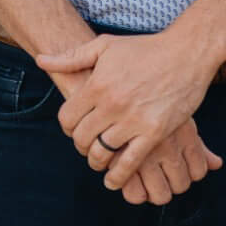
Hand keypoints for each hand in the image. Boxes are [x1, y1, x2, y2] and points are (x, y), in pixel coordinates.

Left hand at [39, 31, 223, 196]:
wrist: (185, 53)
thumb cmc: (144, 48)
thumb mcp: (103, 46)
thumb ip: (71, 57)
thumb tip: (40, 60)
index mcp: (97, 85)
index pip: (67, 118)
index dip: (66, 128)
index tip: (73, 129)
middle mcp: (111, 104)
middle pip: (81, 137)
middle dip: (79, 145)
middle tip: (85, 147)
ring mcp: (133, 120)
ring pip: (101, 152)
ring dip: (96, 161)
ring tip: (98, 161)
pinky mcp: (155, 132)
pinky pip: (130, 162)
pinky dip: (119, 175)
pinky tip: (113, 180)